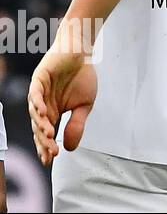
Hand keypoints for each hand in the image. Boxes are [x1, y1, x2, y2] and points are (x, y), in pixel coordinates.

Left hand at [28, 42, 97, 166]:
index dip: (46, 147)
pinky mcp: (38, 80)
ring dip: (41, 125)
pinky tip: (44, 113)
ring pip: (35, 113)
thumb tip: (70, 148)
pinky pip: (34, 94)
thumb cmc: (83, 77)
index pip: (46, 134)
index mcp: (52, 112)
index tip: (50, 160)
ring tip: (49, 134)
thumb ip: (77, 124)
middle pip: (38, 128)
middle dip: (44, 141)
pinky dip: (37, 104)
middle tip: (52, 152)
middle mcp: (42, 105)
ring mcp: (38, 93)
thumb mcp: (85, 106)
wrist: (82, 53)